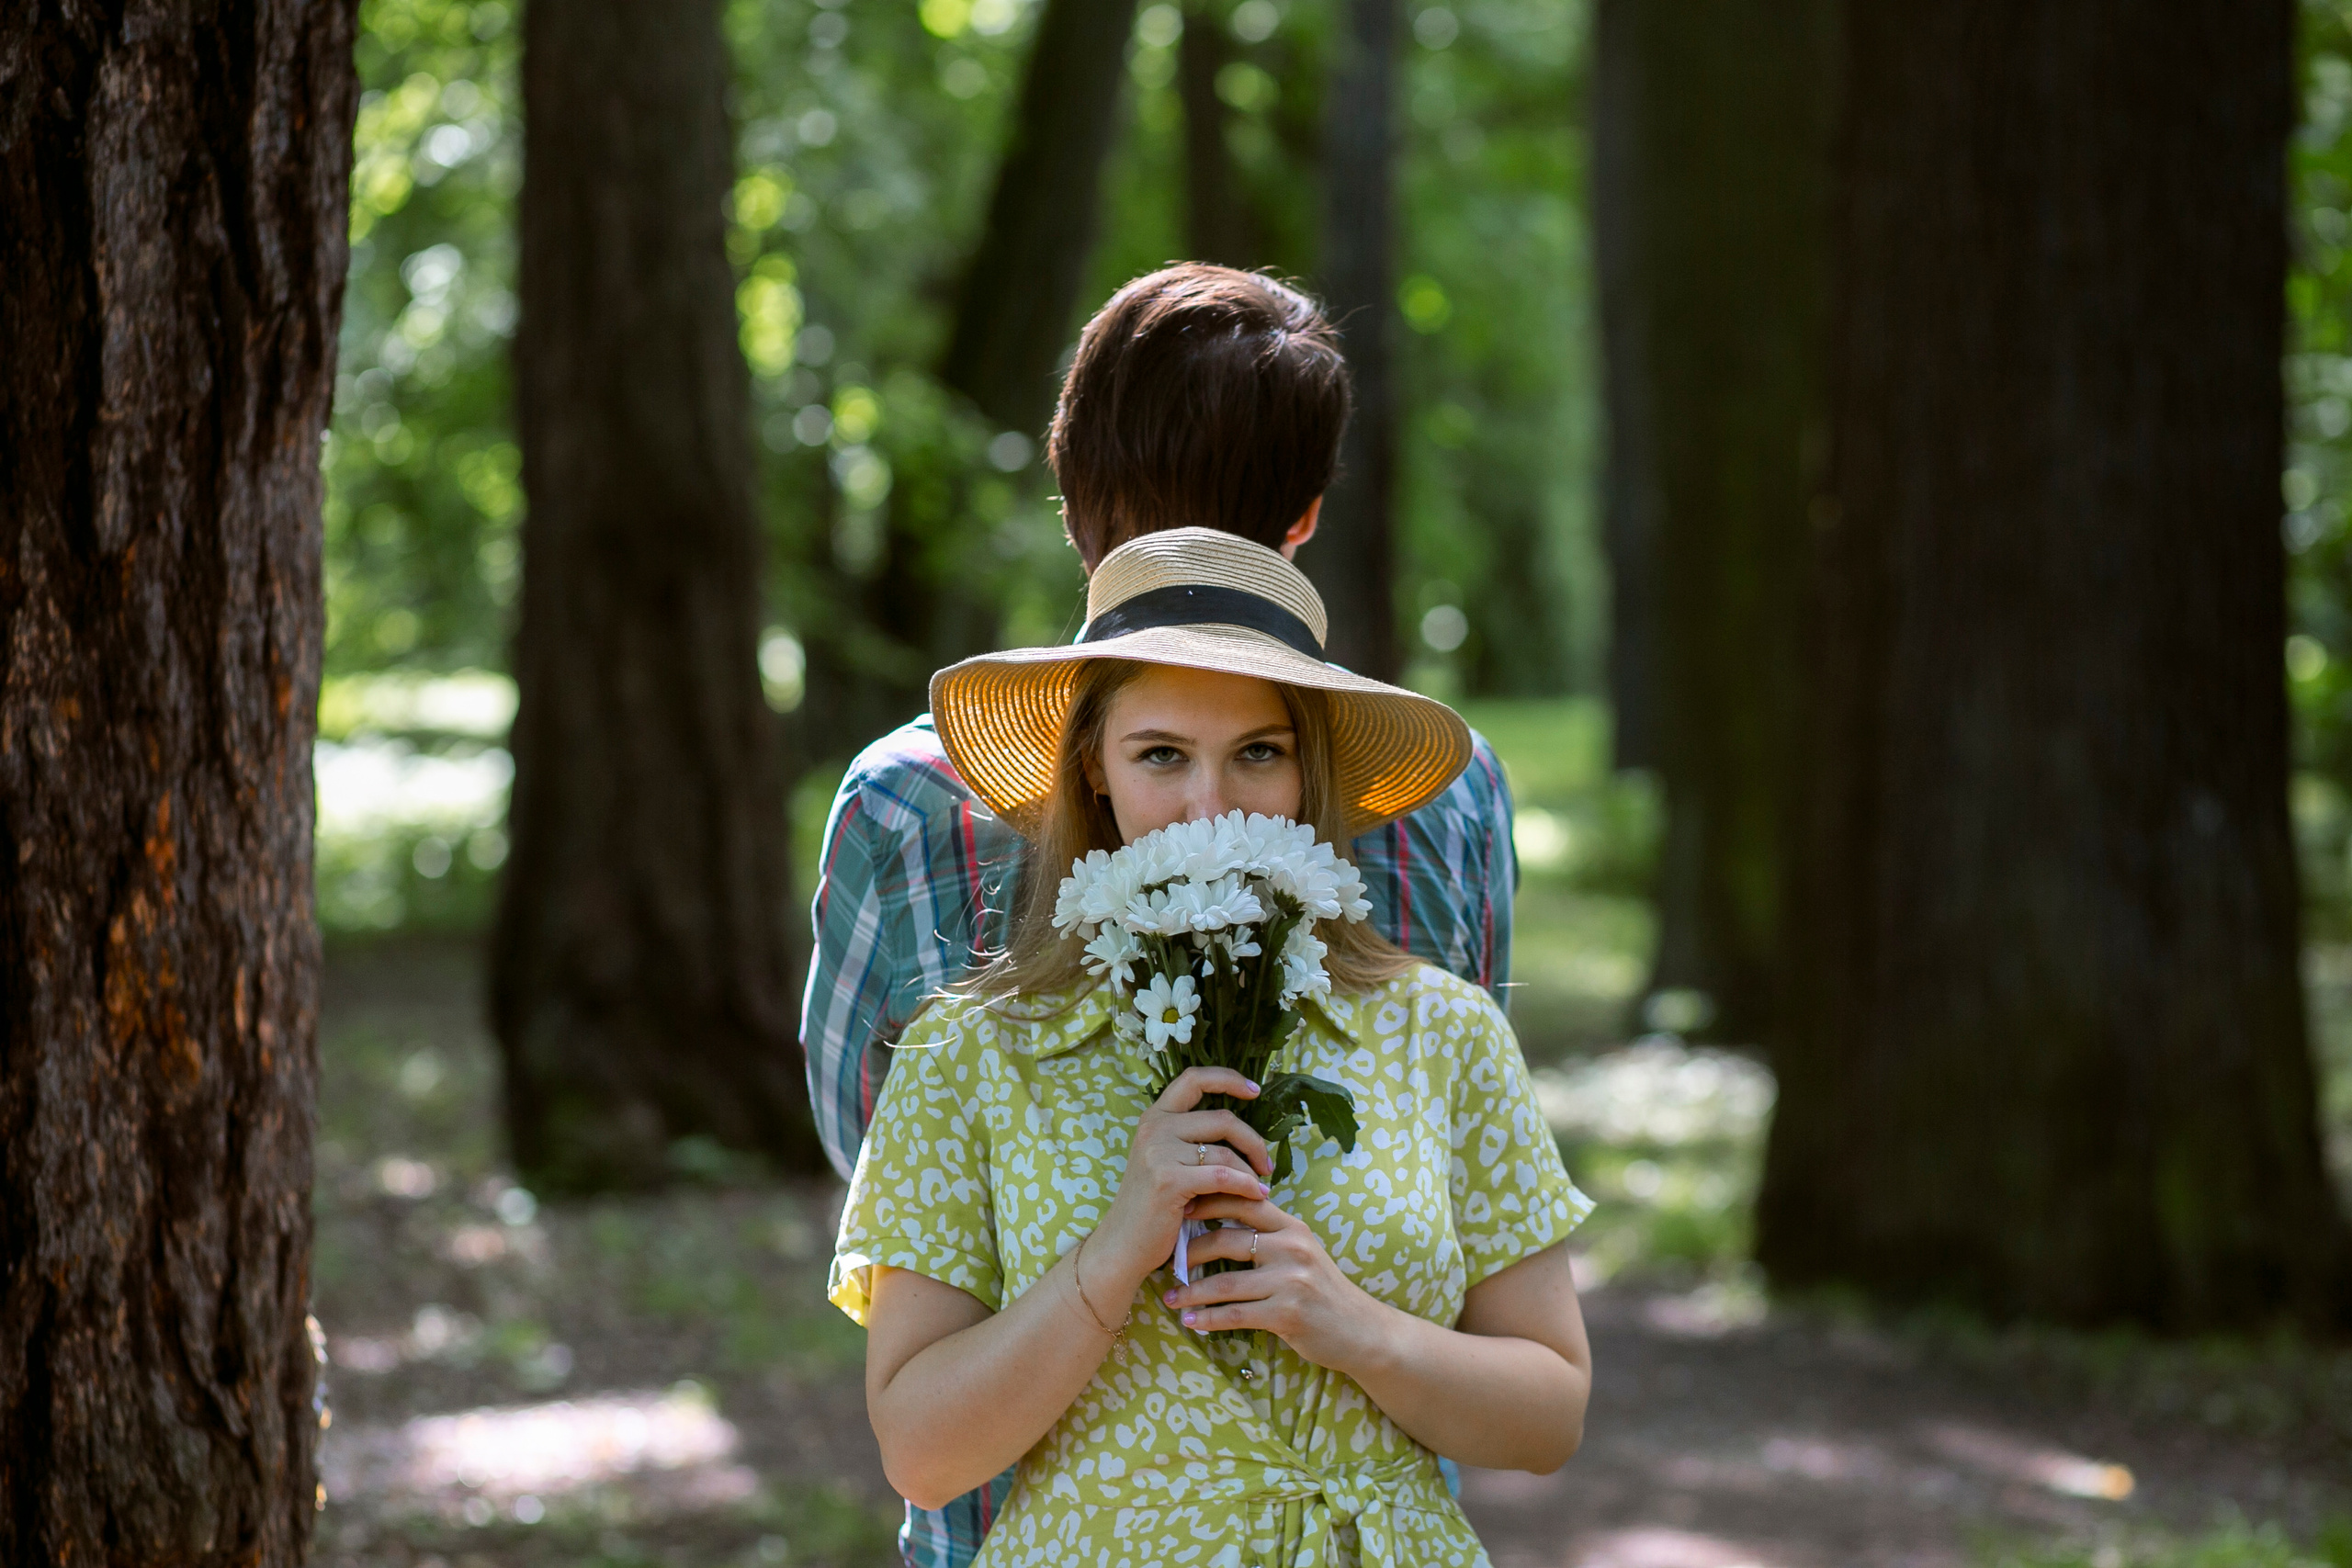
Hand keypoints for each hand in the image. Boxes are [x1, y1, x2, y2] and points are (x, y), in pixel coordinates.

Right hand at [1087, 1068, 1273, 1290]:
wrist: (1123, 1244)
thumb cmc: (1151, 1206)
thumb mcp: (1163, 1160)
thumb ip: (1190, 1138)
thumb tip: (1240, 1128)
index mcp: (1154, 1117)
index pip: (1194, 1079)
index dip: (1227, 1079)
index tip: (1254, 1089)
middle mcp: (1154, 1128)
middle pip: (1222, 1119)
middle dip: (1253, 1141)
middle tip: (1266, 1163)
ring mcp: (1160, 1153)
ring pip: (1226, 1152)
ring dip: (1250, 1172)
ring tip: (1260, 1187)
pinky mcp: (1170, 1181)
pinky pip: (1223, 1176)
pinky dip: (1246, 1186)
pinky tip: (1257, 1196)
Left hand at [1159, 1192, 1396, 1371]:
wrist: (1360, 1330)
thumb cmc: (1322, 1290)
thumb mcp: (1300, 1252)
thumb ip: (1267, 1235)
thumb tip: (1217, 1220)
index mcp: (1291, 1226)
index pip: (1242, 1202)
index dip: (1206, 1203)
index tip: (1176, 1209)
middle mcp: (1292, 1247)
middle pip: (1228, 1239)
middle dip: (1190, 1250)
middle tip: (1164, 1257)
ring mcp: (1291, 1281)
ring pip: (1226, 1282)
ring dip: (1192, 1291)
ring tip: (1169, 1297)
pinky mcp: (1287, 1313)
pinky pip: (1236, 1314)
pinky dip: (1209, 1318)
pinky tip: (1190, 1321)